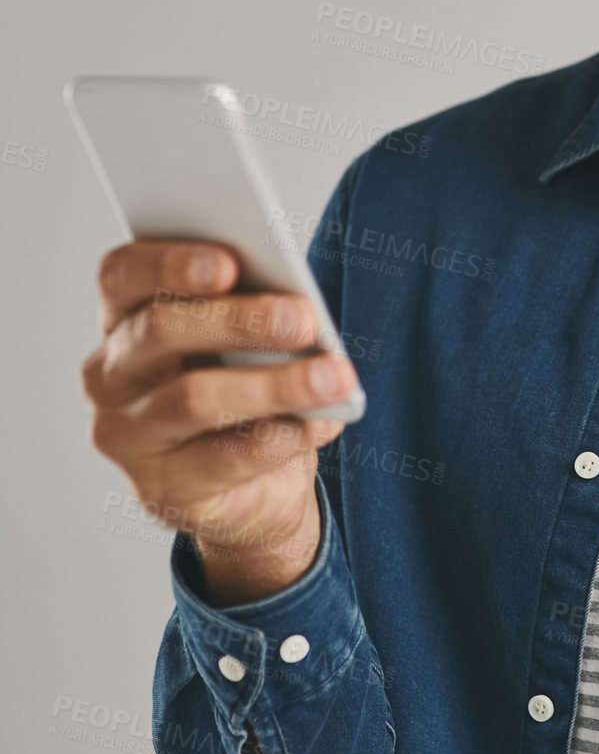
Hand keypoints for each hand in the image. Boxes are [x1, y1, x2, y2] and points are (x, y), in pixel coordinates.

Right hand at [83, 241, 355, 602]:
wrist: (252, 481)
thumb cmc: (243, 381)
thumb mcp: (244, 337)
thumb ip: (251, 308)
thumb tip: (295, 305)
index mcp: (122, 317)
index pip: (121, 276)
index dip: (168, 264)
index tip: (228, 263)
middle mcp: (109, 375)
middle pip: (160, 331)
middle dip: (239, 320)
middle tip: (304, 318)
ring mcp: (126, 436)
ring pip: (195, 399)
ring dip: (275, 385)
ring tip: (333, 377)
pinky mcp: (159, 490)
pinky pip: (222, 459)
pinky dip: (281, 437)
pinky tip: (320, 423)